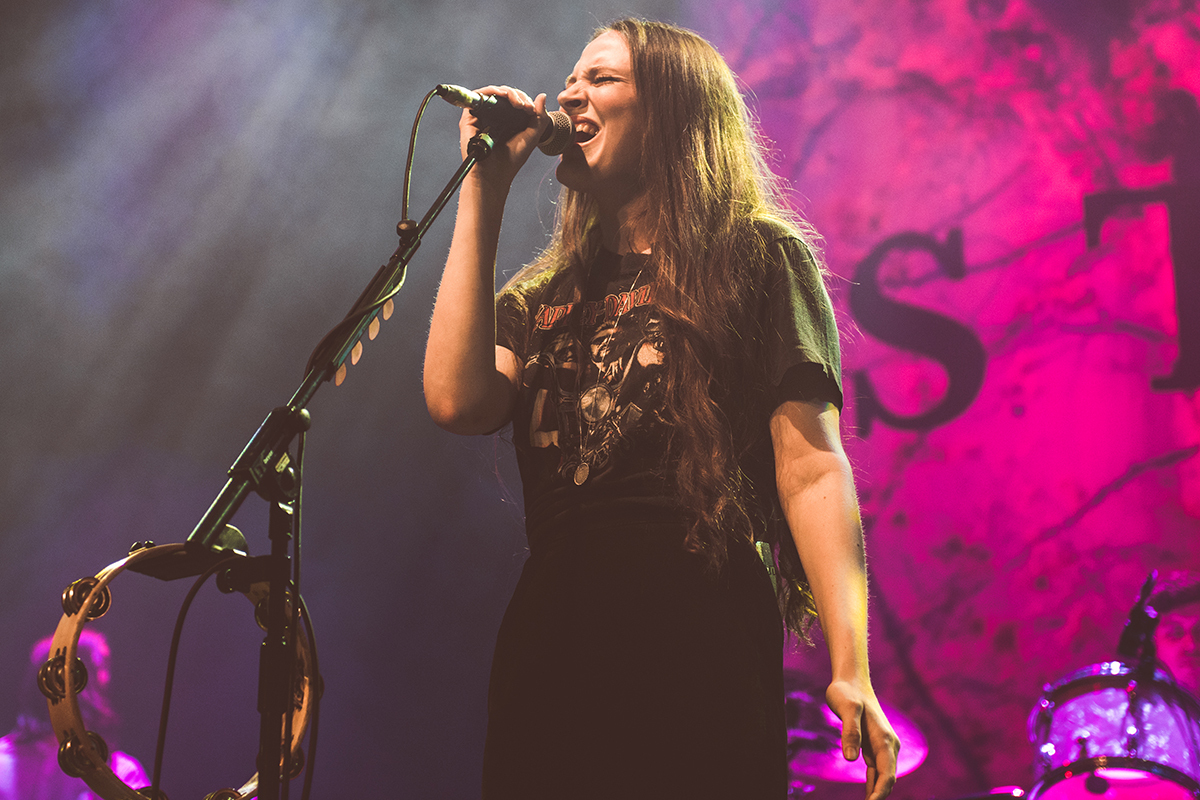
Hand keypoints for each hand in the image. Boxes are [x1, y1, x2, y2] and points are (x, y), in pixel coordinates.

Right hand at [458, 85, 549, 189]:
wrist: (495, 173)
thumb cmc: (512, 159)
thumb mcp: (532, 136)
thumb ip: (539, 117)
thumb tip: (542, 95)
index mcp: (508, 120)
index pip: (515, 100)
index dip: (524, 99)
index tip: (531, 110)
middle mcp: (494, 117)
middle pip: (504, 94)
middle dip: (518, 95)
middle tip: (526, 107)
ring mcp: (482, 116)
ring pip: (493, 93)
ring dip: (507, 92)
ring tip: (517, 103)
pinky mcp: (470, 117)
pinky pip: (478, 96)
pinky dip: (491, 91)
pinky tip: (502, 96)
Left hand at [826, 679, 899, 799]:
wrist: (852, 681)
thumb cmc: (847, 693)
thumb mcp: (846, 709)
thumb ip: (850, 733)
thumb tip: (852, 759)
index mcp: (885, 739)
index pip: (887, 774)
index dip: (880, 792)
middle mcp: (888, 745)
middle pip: (887, 779)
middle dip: (879, 796)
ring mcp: (882, 746)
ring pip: (883, 776)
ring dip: (876, 793)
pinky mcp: (874, 746)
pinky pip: (876, 770)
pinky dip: (873, 784)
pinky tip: (868, 795)